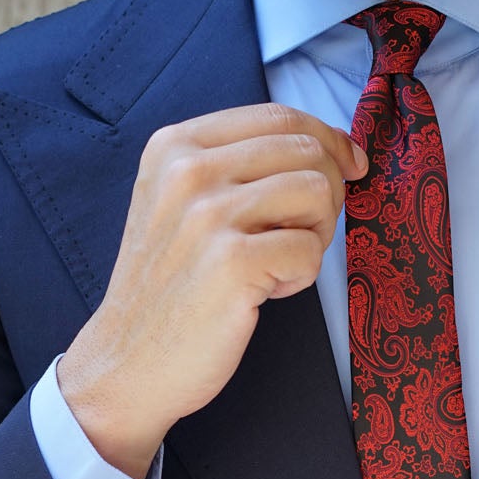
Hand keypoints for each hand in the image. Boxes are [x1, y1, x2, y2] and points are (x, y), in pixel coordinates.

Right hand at [56, 104, 367, 478]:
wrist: (128, 363)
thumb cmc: (170, 290)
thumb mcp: (180, 205)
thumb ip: (237, 168)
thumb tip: (333, 149)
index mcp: (175, 145)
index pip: (278, 115)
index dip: (328, 140)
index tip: (349, 167)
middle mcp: (188, 170)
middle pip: (307, 151)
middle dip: (326, 196)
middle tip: (301, 237)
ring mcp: (208, 215)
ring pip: (317, 194)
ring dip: (314, 236)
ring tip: (277, 266)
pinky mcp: (232, 262)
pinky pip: (310, 251)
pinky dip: (300, 278)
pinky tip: (264, 293)